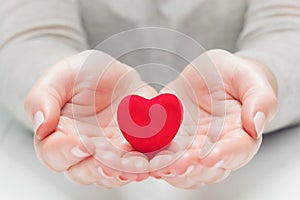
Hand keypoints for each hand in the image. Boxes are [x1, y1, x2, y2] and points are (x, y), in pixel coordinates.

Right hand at [25, 50, 156, 187]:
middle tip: (111, 162)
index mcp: (59, 135)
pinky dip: (147, 165)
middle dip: (99, 169)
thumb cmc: (83, 74)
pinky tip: (154, 161)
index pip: (54, 153)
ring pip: (113, 174)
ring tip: (137, 165)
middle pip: (84, 172)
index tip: (81, 143)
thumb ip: (43, 98)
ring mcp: (110, 154)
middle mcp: (83, 151)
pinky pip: (139, 164)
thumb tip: (40, 125)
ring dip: (125, 172)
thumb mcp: (61, 76)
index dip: (66, 151)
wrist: (114, 75)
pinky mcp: (133, 151)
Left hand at [149, 49, 277, 188]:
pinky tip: (144, 156)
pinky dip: (153, 160)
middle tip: (180, 164)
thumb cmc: (232, 76)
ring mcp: (193, 148)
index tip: (211, 156)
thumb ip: (260, 99)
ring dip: (171, 170)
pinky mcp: (173, 143)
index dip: (224, 155)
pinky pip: (163, 157)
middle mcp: (216, 147)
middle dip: (193, 168)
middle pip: (208, 168)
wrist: (211, 77)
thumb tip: (258, 124)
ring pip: (184, 170)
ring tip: (159, 165)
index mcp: (241, 134)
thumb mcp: (247, 77)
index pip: (237, 150)